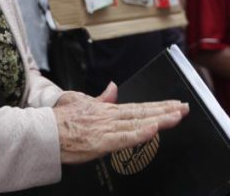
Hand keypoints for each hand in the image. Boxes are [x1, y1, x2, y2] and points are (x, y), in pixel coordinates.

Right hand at [53, 82, 187, 163]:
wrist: (44, 132)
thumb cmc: (59, 120)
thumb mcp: (80, 101)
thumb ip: (100, 98)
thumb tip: (113, 87)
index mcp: (105, 109)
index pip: (138, 106)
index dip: (158, 105)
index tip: (175, 104)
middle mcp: (109, 116)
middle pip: (142, 112)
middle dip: (165, 110)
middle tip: (185, 107)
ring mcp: (105, 128)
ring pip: (137, 122)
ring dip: (158, 119)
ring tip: (176, 116)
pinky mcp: (100, 142)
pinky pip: (124, 137)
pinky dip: (139, 133)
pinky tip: (153, 129)